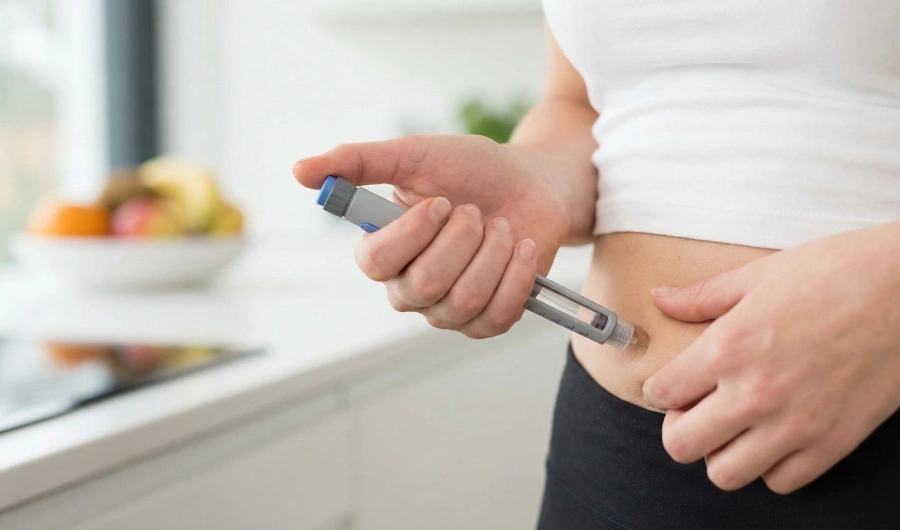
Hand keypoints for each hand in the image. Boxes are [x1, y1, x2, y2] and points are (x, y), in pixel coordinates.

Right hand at [293, 135, 571, 337]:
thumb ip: (358, 162)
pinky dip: (517, 275)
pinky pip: (498, 315)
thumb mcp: (415, 155)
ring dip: (494, 252)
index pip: (377, 262)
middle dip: (462, 239)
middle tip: (475, 210)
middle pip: (425, 286)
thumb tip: (298, 171)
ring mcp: (448, 310)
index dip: (412, 234)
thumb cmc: (471, 168)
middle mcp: (409, 288)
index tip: (441, 202)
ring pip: (465, 301)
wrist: (532, 183)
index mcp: (384, 251)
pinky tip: (523, 247)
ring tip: (502, 225)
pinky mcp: (488, 320)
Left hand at [642, 221, 899, 493]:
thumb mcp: (758, 275)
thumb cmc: (837, 273)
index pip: (661, 393)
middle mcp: (754, 394)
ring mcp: (795, 425)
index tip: (673, 383)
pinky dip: (770, 465)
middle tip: (694, 409)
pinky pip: (781, 481)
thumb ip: (701, 296)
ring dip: (721, 452)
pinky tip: (774, 435)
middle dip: (678, 428)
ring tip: (733, 426)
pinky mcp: (833, 444)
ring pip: (725, 474)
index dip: (661, 388)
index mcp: (728, 348)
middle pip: (681, 445)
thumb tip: (660, 299)